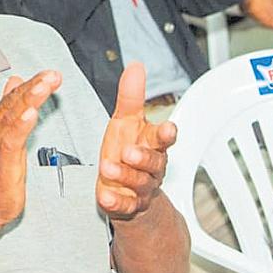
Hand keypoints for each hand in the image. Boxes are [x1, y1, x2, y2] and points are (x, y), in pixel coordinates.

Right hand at [0, 71, 59, 232]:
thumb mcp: (2, 136)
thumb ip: (8, 110)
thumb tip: (15, 81)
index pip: (13, 97)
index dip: (31, 84)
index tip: (49, 73)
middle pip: (13, 103)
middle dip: (34, 86)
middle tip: (51, 75)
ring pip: (12, 118)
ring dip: (29, 100)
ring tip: (43, 86)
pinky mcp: (1, 163)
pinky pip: (11, 141)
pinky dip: (21, 126)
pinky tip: (31, 115)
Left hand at [96, 63, 177, 218]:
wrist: (128, 190)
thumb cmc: (128, 149)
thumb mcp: (126, 121)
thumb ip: (131, 97)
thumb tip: (136, 65)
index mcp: (153, 144)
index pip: (164, 138)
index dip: (167, 134)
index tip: (167, 128)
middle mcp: (151, 167)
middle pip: (154, 162)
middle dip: (143, 157)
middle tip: (128, 151)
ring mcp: (141, 188)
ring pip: (139, 184)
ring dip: (125, 176)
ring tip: (107, 167)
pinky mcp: (128, 206)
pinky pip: (124, 206)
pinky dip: (115, 202)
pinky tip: (105, 197)